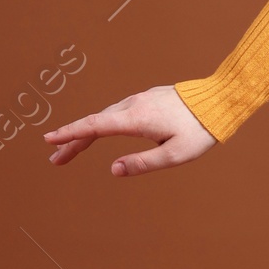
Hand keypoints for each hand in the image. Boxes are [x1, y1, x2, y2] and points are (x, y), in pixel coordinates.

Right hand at [42, 85, 216, 176]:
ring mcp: (140, 99)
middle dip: (73, 140)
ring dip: (87, 132)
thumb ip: (143, 164)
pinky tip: (100, 132)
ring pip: (106, 116)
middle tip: (55, 159)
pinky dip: (103, 123)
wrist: (219, 100)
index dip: (70, 134)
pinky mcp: (147, 98)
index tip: (49, 140)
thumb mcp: (174, 156)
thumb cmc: (199, 131)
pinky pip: (117, 112)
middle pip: (95, 123)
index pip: (94, 126)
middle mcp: (134, 104)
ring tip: (72, 149)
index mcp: (136, 119)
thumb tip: (113, 170)